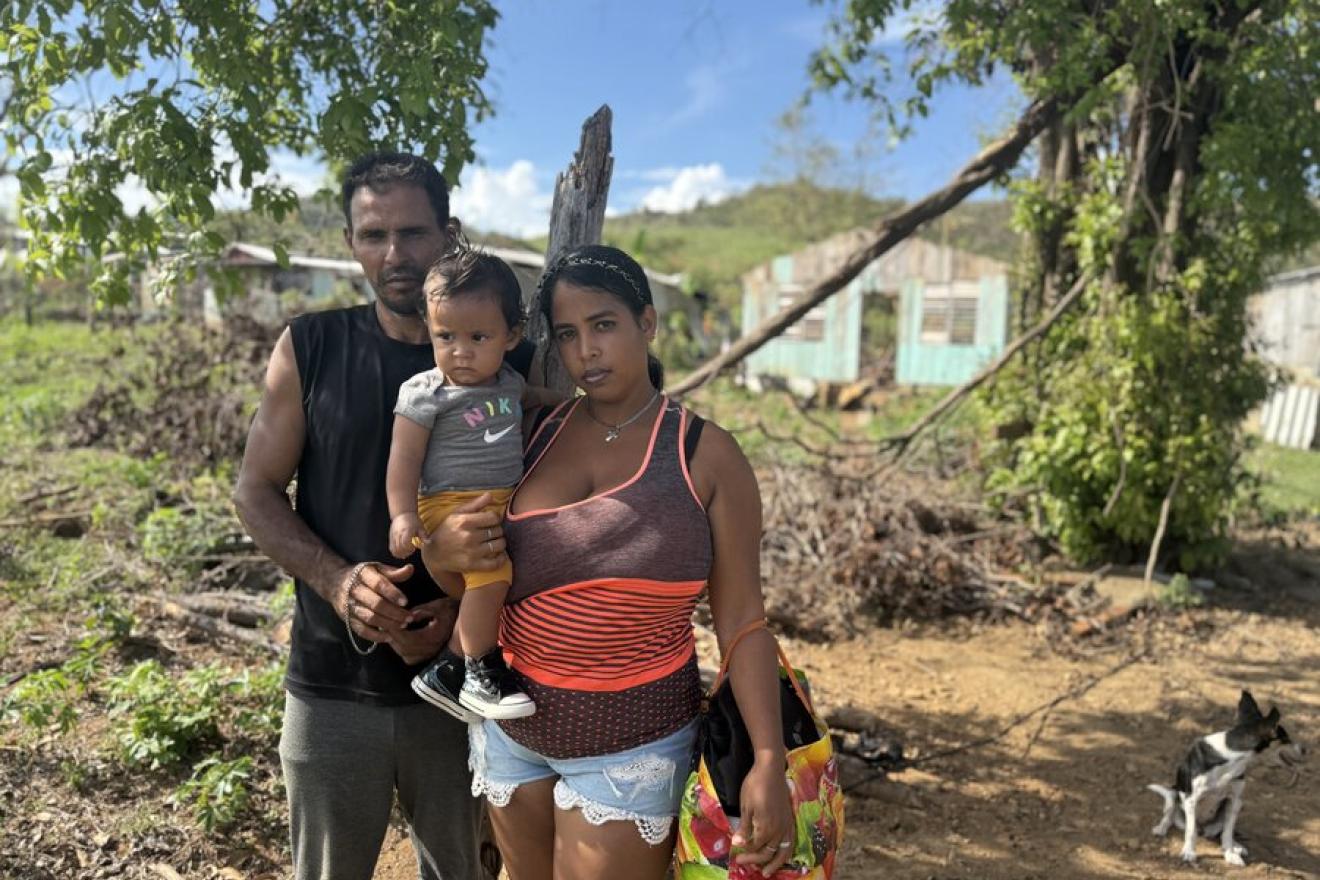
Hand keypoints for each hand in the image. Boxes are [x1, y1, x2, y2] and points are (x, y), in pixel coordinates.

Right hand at [338, 562, 413, 642]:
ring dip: (388, 624)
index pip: (378, 584)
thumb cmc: (364, 575)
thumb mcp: (377, 568)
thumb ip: (394, 572)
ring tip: (403, 625)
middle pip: (375, 603)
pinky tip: (389, 637)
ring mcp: (348, 605)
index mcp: (363, 574)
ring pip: (369, 618)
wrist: (335, 582)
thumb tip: (410, 569)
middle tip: (409, 617)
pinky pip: (361, 630)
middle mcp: (354, 590)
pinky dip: (375, 636)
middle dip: (394, 612)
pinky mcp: (346, 618)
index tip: (406, 602)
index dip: (392, 593)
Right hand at [389, 512, 426, 558]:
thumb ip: (424, 536)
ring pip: (394, 550)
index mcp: (407, 531)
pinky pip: (391, 548)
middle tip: (411, 551)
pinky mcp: (391, 538)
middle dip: (406, 552)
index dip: (409, 548)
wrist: (402, 513)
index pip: (405, 544)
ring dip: (400, 554)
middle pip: (399, 548)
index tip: (414, 548)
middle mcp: (399, 534)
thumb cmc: (413, 520)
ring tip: (406, 553)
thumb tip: (429, 543)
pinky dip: (396, 553)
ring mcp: (394, 536)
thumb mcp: (420, 527)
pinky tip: (402, 552)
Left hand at [390, 598, 458, 664]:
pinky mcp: (429, 655)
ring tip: (392, 632)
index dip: (395, 631)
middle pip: (404, 649)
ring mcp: (431, 654)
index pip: (407, 639)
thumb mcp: (437, 606)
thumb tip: (405, 617)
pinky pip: (411, 658)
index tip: (389, 621)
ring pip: (406, 656)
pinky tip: (401, 639)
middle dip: (392, 638)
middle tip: (385, 626)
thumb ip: (420, 611)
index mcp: (434, 636)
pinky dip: (403, 651)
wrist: (465, 620)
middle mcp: (432, 648)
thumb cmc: (451, 610)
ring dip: (396, 646)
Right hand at [422, 492, 506, 575]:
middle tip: (491, 531)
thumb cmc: (446, 531)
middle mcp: (469, 536)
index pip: (493, 517)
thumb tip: (490, 495)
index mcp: (464, 521)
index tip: (491, 520)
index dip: (495, 518)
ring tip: (494, 541)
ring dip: (500, 543)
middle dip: (496, 530)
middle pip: (498, 530)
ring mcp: (472, 552)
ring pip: (499, 545)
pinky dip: (501, 559)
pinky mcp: (473, 565)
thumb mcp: (456, 514)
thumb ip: (475, 504)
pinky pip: (496, 563)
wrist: (434, 555)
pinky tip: (499, 554)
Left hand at [732, 756, 794, 875]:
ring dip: (776, 863)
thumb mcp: (745, 806)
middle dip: (756, 860)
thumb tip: (737, 844)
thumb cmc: (754, 785)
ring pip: (784, 850)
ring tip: (767, 871)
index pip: (756, 847)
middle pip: (769, 852)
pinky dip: (786, 851)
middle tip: (743, 864)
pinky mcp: (790, 819)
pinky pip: (791, 841)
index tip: (736, 856)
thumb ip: (744, 827)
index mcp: (766, 827)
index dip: (746, 853)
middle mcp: (779, 829)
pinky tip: (781, 853)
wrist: (771, 769)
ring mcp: (787, 824)